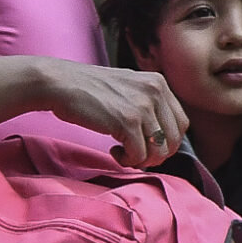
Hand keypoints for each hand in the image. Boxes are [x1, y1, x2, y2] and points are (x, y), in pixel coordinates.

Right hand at [38, 60, 188, 167]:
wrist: (60, 83)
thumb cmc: (89, 90)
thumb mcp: (129, 87)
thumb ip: (150, 104)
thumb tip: (164, 138)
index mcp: (159, 83)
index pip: (181, 124)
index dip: (167, 142)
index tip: (148, 146)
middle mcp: (155, 91)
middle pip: (174, 139)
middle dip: (157, 155)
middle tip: (136, 155)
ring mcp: (143, 106)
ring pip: (159, 150)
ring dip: (142, 159)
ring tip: (124, 153)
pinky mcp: (127, 121)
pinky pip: (139, 155)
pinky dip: (128, 160)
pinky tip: (114, 150)